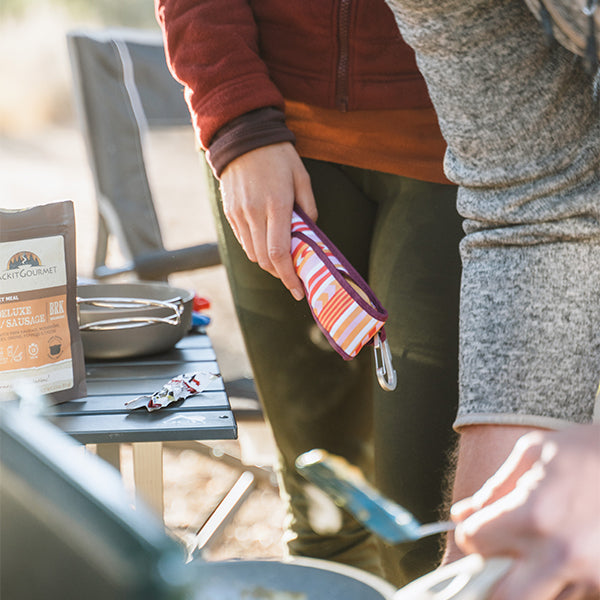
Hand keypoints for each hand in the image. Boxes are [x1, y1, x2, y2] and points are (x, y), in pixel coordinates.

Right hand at [219, 142, 316, 299]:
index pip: (279, 253)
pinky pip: (243, 241)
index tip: (298, 290)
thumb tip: (311, 232)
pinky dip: (255, 249)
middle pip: (264, 260)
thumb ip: (308, 208)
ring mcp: (239, 214)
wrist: (242, 137)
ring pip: (252, 254)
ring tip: (281, 259)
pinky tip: (266, 242)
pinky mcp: (229, 213)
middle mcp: (254, 213)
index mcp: (276, 205)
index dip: (289, 277)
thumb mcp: (302, 177)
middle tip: (294, 276)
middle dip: (280, 274)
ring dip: (267, 263)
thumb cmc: (278, 156)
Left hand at [451, 425, 599, 599]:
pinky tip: (563, 560)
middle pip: (504, 596)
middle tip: (496, 557)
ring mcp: (590, 576)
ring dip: (528, 584)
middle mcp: (560, 554)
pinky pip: (573, 598)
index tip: (477, 529)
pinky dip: (560, 586)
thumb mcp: (533, 454)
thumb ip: (495, 489)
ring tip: (535, 554)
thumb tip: (462, 515)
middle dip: (491, 579)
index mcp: (534, 515)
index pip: (475, 543)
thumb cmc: (585, 451)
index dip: (469, 534)